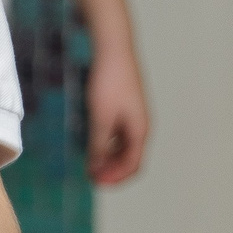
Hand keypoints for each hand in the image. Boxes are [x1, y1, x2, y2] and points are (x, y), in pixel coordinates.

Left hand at [85, 41, 149, 184]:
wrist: (115, 49)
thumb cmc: (110, 82)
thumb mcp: (101, 117)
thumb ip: (99, 144)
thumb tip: (96, 166)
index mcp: (140, 131)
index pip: (133, 165)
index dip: (115, 178)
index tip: (96, 183)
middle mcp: (141, 126)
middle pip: (131, 158)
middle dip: (112, 171)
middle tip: (91, 177)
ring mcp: (135, 116)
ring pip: (125, 147)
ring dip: (110, 159)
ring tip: (90, 164)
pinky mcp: (127, 107)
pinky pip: (121, 134)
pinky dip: (109, 144)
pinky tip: (93, 144)